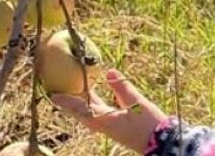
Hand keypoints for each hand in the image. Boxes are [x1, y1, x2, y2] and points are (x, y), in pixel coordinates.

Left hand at [51, 69, 167, 152]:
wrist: (162, 143)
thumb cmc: (149, 125)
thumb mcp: (137, 104)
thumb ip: (123, 88)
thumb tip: (109, 72)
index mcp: (105, 120)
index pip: (81, 109)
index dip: (67, 102)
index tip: (53, 95)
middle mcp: (104, 124)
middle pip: (82, 111)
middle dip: (71, 102)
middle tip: (60, 91)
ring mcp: (111, 126)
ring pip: (91, 112)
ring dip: (83, 102)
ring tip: (76, 91)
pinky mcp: (118, 126)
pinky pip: (101, 113)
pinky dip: (95, 104)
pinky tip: (97, 98)